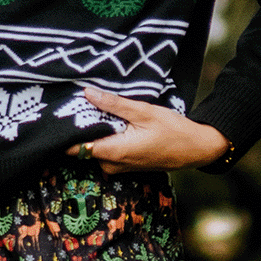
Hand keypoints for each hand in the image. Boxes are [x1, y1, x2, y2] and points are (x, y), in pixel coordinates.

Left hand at [72, 87, 231, 173]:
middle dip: (81, 128)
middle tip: (81, 104)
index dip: (66, 132)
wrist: (196, 149)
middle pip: (83, 148)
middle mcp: (112, 164)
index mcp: (114, 152)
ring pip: (94, 149)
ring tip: (98, 109)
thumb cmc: (174, 131)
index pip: (75, 149)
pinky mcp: (124, 165)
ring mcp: (118, 167)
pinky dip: (105, 137)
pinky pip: (106, 151)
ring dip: (95, 131)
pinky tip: (112, 121)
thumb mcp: (144, 112)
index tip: (64, 114)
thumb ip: (114, 104)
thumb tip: (87, 93)